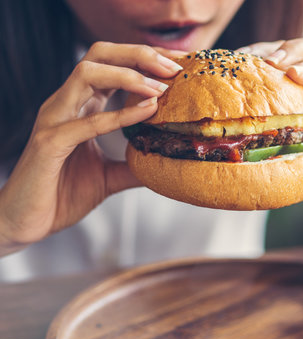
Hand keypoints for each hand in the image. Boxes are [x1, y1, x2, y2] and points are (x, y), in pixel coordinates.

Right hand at [0, 42, 183, 245]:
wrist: (27, 223)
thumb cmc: (63, 194)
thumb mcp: (110, 176)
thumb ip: (134, 165)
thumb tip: (165, 163)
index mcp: (80, 106)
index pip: (112, 65)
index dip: (145, 59)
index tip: (178, 65)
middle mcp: (67, 104)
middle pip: (100, 54)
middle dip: (139, 54)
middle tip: (174, 68)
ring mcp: (55, 119)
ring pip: (87, 73)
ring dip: (129, 74)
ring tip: (161, 86)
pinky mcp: (49, 143)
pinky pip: (86, 122)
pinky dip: (120, 114)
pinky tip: (148, 110)